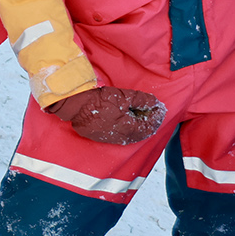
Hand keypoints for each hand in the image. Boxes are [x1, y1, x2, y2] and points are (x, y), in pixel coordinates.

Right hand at [48, 86, 165, 144]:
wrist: (74, 106)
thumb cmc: (99, 100)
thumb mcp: (123, 96)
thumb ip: (142, 100)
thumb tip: (155, 103)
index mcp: (130, 129)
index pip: (151, 126)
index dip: (157, 116)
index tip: (160, 108)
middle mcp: (123, 138)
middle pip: (142, 133)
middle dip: (149, 121)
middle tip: (151, 110)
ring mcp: (111, 139)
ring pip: (131, 135)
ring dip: (138, 125)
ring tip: (139, 114)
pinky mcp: (102, 137)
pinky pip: (121, 135)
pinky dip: (127, 127)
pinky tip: (125, 119)